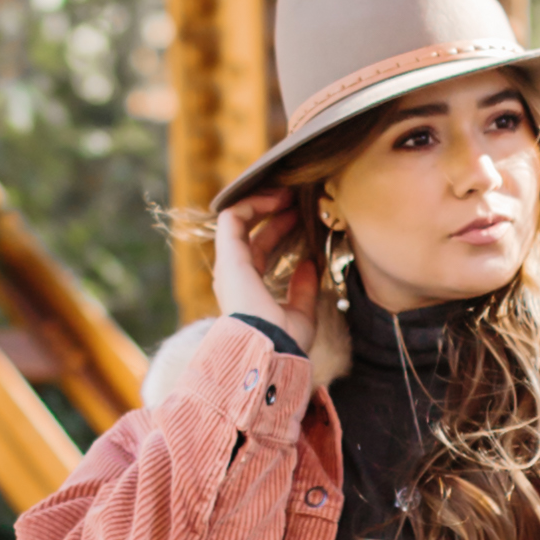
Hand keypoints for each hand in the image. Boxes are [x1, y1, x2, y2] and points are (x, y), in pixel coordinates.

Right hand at [214, 188, 345, 380]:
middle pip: (252, 233)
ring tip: (289, 192)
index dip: (280, 230)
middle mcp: (235, 274)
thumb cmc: (284, 340)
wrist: (269, 348)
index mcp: (249, 289)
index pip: (261, 250)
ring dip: (264, 202)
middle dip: (275, 213)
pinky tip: (277, 197)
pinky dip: (253, 202)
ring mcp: (229, 264)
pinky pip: (233, 216)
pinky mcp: (228, 255)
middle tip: (298, 198)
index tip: (302, 216)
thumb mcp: (301, 314)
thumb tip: (311, 266)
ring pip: (239, 220)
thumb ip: (303, 290)